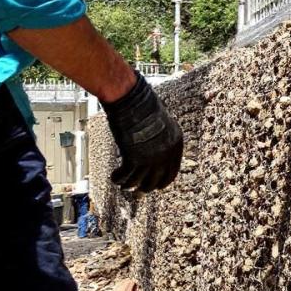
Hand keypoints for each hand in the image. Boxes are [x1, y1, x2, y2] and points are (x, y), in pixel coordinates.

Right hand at [101, 72, 183, 191]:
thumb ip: (160, 138)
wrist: (133, 101)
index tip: (156, 184)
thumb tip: (153, 148)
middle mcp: (167, 154)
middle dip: (147, 187)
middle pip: (158, 181)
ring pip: (142, 183)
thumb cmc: (144, 106)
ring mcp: (152, 158)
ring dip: (131, 186)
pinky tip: (114, 177)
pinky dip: (119, 179)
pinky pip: (126, 177)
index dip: (163, 180)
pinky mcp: (134, 159)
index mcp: (176, 144)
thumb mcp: (161, 124)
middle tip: (138, 189)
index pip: (172, 171)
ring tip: (123, 185)